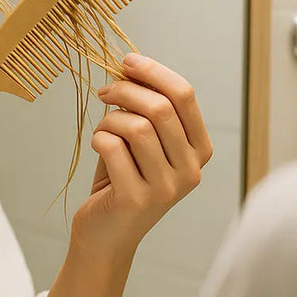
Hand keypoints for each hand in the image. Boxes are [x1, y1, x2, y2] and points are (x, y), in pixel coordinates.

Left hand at [71, 53, 213, 266]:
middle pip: (161, 108)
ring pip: (136, 126)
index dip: (154, 71)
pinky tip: (97, 146)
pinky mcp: (137, 199)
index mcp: (199, 149)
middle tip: (104, 92)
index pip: (185, 95)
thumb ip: (146, 108)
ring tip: (102, 129)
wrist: (106, 234)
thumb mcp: (142, 141)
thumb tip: (131, 64)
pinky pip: (113, 148)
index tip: (127, 61)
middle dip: (125, 90)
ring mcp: (167, 188)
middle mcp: (191, 170)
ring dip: (109, 119)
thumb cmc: (122, 178)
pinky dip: (99, 138)